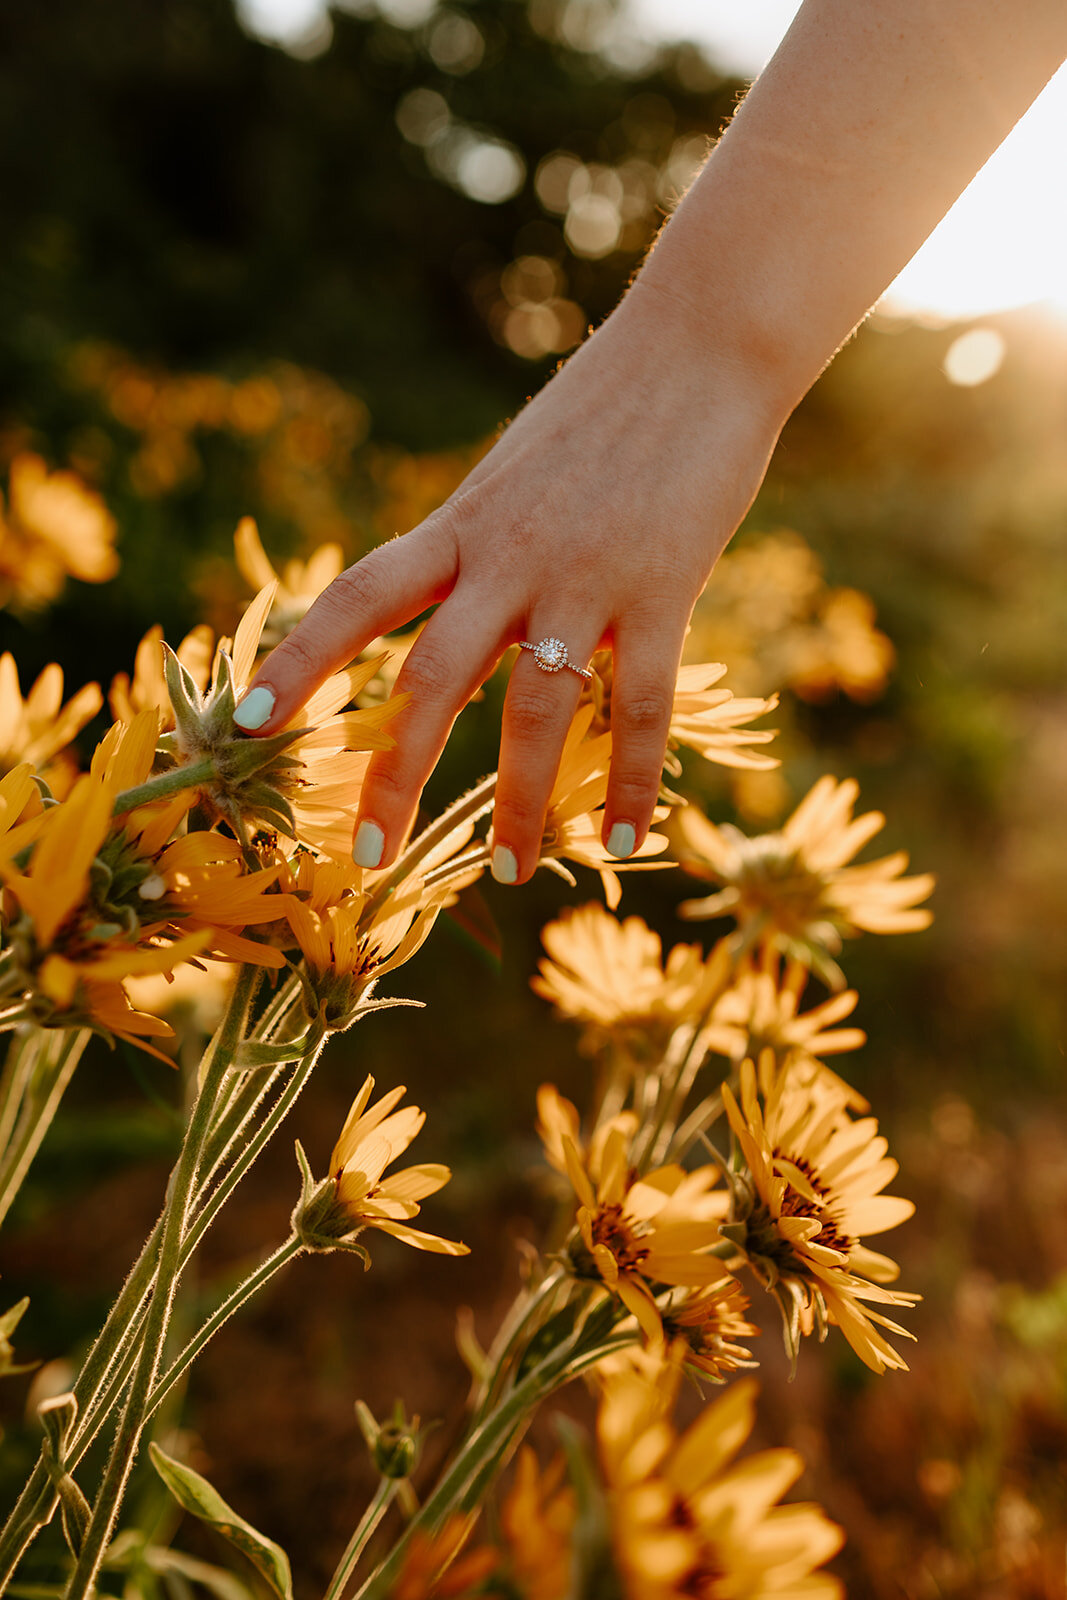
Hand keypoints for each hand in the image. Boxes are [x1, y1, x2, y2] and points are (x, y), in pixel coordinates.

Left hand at [233, 282, 784, 882]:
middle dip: (394, 770)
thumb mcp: (512, 475)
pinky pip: (638, 705)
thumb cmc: (603, 412)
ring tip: (512, 871)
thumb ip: (476, 546)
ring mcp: (583, 576)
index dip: (298, 660)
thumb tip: (443, 607)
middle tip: (368, 850)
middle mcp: (507, 557)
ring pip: (533, 709)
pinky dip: (631, 778)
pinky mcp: (662, 591)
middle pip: (430, 678)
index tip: (251, 721)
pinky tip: (626, 838)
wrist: (701, 344)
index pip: (358, 597)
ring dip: (519, 803)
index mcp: (460, 526)